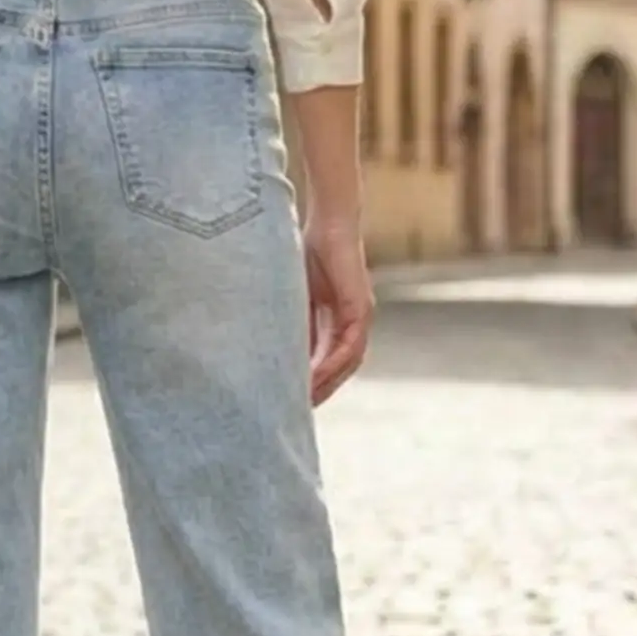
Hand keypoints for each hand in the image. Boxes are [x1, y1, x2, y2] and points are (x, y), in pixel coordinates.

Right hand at [305, 214, 372, 404]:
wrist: (331, 223)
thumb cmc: (311, 251)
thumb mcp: (296, 296)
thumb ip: (295, 321)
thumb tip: (276, 348)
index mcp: (340, 320)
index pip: (329, 360)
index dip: (314, 381)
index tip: (294, 400)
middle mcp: (355, 323)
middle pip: (341, 368)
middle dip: (321, 390)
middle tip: (298, 412)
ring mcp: (361, 317)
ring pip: (347, 363)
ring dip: (327, 384)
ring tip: (304, 402)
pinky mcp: (360, 309)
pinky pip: (349, 346)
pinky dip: (332, 364)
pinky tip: (314, 377)